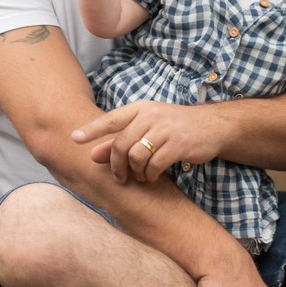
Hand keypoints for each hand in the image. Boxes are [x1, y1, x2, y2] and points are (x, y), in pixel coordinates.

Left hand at [72, 100, 227, 183]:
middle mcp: (150, 115)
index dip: (91, 129)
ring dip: (134, 172)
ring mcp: (165, 128)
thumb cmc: (173, 127)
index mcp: (139, 108)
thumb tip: (91, 155)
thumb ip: (120, 140)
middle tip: (119, 178)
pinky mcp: (179, 143)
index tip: (74, 138)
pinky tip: (151, 177)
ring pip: (136, 155)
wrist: (212, 126)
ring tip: (139, 177)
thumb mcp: (146, 127)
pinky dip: (149, 174)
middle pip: (121, 143)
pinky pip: (155, 164)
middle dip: (115, 165)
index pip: (110, 119)